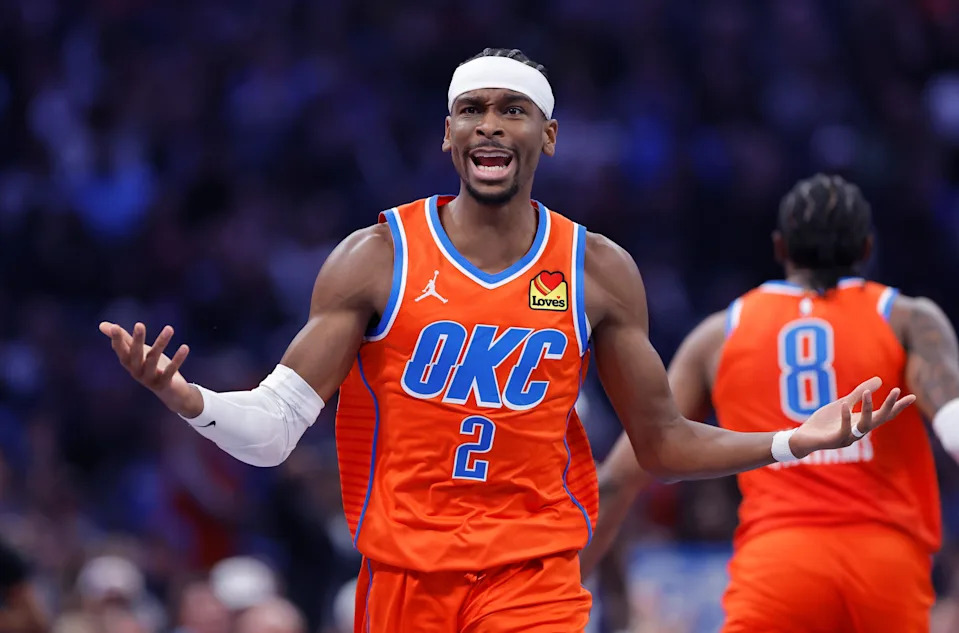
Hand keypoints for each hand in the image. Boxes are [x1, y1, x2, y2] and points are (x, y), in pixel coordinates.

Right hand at [98, 321, 202, 416]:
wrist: (171, 392)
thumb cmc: (151, 367)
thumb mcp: (138, 352)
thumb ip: (124, 338)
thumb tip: (101, 325)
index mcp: (129, 363)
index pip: (121, 350)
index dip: (117, 339)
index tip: (115, 327)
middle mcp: (136, 371)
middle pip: (136, 354)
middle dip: (137, 340)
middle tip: (139, 324)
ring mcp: (149, 379)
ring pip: (153, 360)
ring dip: (161, 343)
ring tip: (169, 328)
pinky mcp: (164, 384)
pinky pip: (171, 371)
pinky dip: (178, 359)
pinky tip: (185, 347)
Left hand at [789, 377, 915, 458]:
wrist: (804, 438)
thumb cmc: (825, 422)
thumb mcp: (842, 404)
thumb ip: (858, 394)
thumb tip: (880, 380)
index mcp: (861, 422)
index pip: (884, 414)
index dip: (897, 406)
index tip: (912, 396)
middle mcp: (858, 431)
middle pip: (879, 419)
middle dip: (889, 406)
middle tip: (897, 390)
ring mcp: (848, 438)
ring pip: (863, 425)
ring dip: (866, 408)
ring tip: (865, 392)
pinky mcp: (834, 441)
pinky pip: (843, 430)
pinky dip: (845, 417)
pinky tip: (844, 404)